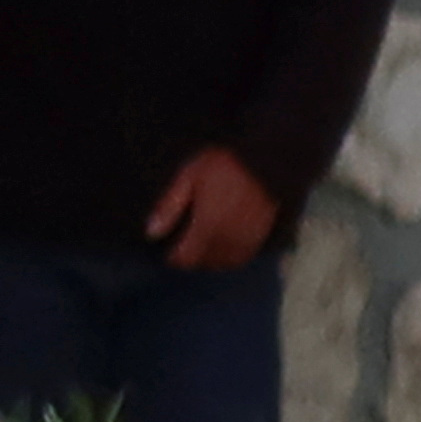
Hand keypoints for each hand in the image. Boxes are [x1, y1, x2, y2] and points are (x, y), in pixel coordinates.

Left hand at [146, 145, 277, 271]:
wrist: (269, 158)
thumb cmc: (225, 164)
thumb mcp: (188, 178)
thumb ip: (169, 207)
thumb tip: (151, 233)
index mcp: (206, 225)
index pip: (187, 258)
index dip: (175, 259)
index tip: (169, 254)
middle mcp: (228, 237)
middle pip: (206, 263)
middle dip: (193, 260)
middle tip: (184, 252)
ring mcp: (248, 237)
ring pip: (226, 262)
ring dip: (212, 261)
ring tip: (202, 251)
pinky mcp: (263, 234)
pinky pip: (244, 256)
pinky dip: (231, 257)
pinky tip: (224, 247)